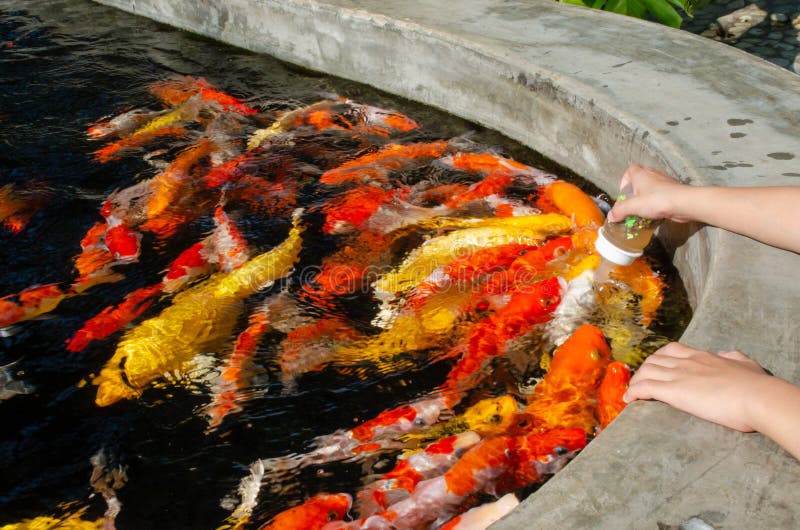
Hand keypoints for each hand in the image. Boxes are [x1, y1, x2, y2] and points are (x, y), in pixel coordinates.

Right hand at [607, 164, 691, 223]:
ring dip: (646, 198)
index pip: (630, 170)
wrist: (684, 203)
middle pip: (640, 180)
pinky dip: (657, 203)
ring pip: (652, 188)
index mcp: (641, 174)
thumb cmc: (656, 200)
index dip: (625, 181)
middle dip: (635, 193)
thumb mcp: (632, 206)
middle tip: (633, 205)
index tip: (624, 195)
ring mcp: (665, 181)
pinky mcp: (674, 190)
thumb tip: (611, 217)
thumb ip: (620, 211)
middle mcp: (653, 174)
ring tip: (644, 211)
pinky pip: (661, 195)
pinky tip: (656, 213)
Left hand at [623, 342, 768, 431]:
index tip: (656, 367)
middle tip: (641, 382)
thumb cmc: (756, 385)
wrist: (757, 397)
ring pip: (646, 371)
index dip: (660, 358)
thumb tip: (726, 354)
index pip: (673, 350)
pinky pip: (645, 388)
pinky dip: (633, 392)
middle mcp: (687, 362)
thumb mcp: (746, 363)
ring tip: (632, 392)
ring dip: (636, 381)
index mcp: (703, 356)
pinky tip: (628, 399)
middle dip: (645, 370)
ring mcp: (679, 375)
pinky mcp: (675, 391)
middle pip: (655, 359)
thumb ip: (734, 357)